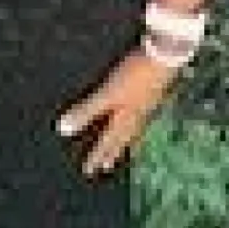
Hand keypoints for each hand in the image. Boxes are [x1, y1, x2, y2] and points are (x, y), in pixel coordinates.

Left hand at [56, 50, 177, 178]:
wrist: (166, 56)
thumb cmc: (135, 74)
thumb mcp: (107, 94)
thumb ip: (85, 111)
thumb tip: (62, 130)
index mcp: (124, 118)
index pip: (106, 141)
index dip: (96, 155)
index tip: (88, 171)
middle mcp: (136, 116)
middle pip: (121, 139)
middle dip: (112, 153)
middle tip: (105, 167)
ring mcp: (146, 106)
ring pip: (133, 131)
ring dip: (126, 143)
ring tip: (122, 154)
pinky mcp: (153, 94)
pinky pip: (142, 120)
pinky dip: (136, 128)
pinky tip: (137, 122)